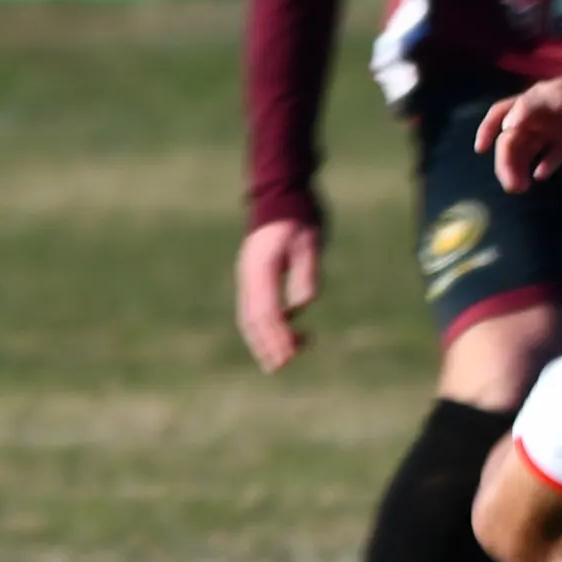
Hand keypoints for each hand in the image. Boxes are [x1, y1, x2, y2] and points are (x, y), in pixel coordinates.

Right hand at [236, 217, 321, 372]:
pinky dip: (269, 324)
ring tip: (280, 360)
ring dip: (264, 339)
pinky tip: (289, 332)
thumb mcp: (310, 241)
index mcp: (262, 269)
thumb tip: (304, 303)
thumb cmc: (300, 217)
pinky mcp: (257, 274)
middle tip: (281, 366)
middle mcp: (250, 275)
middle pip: (254, 319)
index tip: (290, 355)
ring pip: (252, 315)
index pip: (267, 313)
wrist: (283, 195)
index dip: (277, 337)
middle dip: (267, 344)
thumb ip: (306, 271)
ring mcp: (251, 275)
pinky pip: (257, 306)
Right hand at [477, 71, 561, 193]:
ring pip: (528, 153)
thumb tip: (506, 129)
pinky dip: (543, 169)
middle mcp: (537, 119)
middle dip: (506, 163)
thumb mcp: (554, 96)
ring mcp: (553, 134)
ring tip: (522, 187)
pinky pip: (551, 160)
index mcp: (529, 105)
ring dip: (520, 169)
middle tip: (512, 185)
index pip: (499, 116)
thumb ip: (528, 109)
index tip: (480, 150)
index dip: (487, 131)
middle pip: (512, 142)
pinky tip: (539, 177)